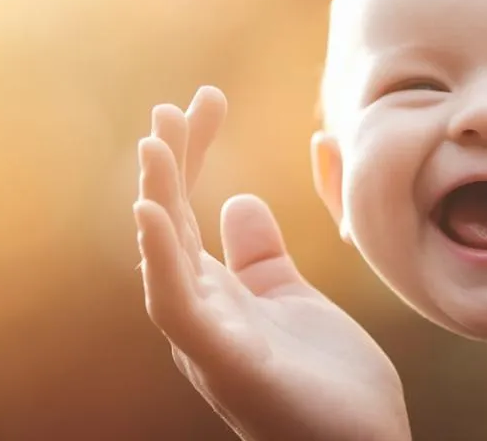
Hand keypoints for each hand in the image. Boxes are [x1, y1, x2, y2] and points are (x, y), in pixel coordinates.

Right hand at [135, 87, 409, 440]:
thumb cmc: (331, 385)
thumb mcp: (296, 301)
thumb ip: (264, 255)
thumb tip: (237, 200)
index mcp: (221, 299)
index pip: (191, 216)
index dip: (191, 158)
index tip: (206, 102)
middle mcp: (205, 318)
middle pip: (172, 228)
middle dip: (170, 166)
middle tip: (173, 106)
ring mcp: (211, 343)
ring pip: (164, 261)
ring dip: (155, 199)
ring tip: (156, 142)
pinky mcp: (230, 364)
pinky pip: (181, 307)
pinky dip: (162, 259)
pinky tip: (155, 213)